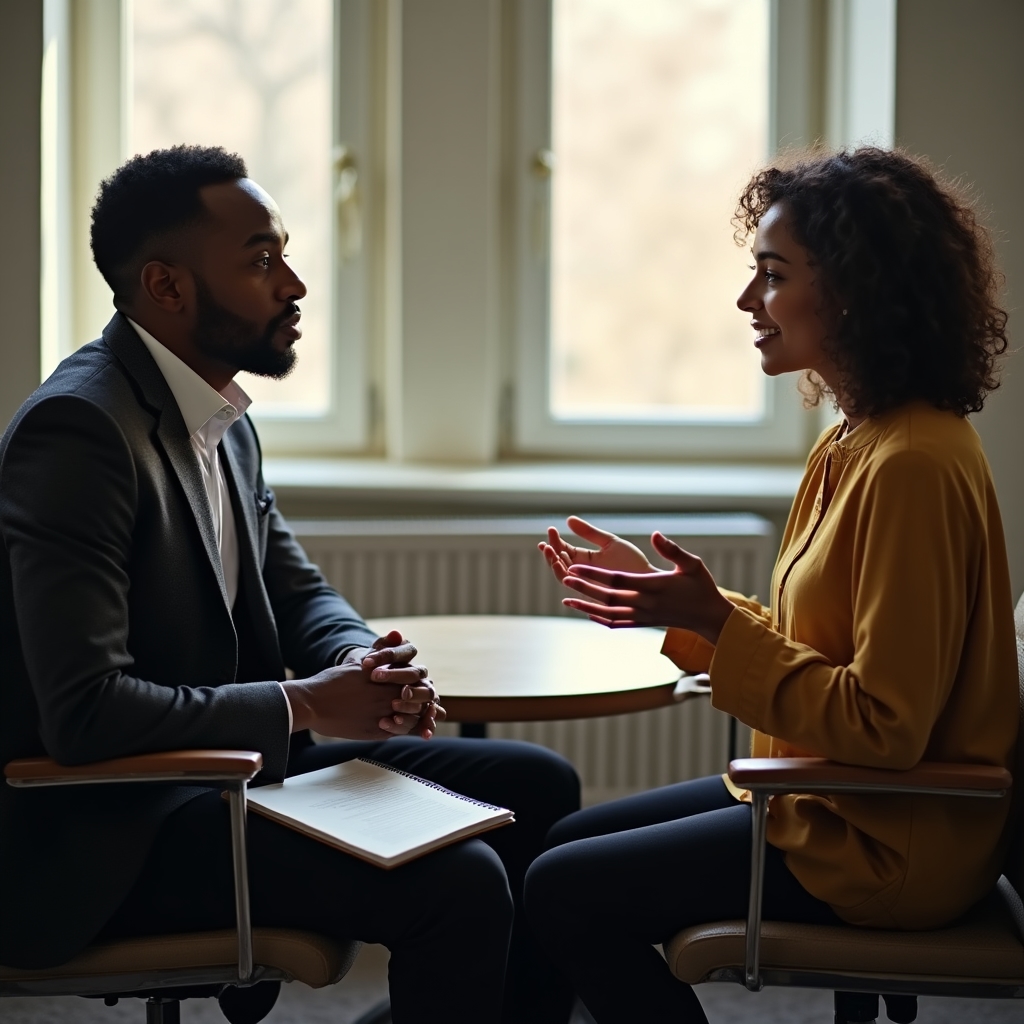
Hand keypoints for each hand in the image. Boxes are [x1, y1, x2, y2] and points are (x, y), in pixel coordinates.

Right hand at [285, 630, 444, 739]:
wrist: (313, 702)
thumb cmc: (334, 680)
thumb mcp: (360, 659)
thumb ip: (381, 648)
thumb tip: (398, 634)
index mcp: (388, 675)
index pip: (418, 678)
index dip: (423, 684)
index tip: (425, 688)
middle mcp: (389, 693)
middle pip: (421, 697)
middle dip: (426, 701)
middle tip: (431, 707)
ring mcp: (384, 713)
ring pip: (414, 716)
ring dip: (421, 718)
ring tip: (423, 720)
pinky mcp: (377, 731)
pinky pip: (401, 731)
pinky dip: (409, 729)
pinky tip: (407, 728)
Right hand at [538, 516, 654, 583]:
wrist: (649, 579)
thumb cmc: (633, 561)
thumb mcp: (609, 542)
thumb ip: (590, 532)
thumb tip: (568, 519)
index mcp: (586, 558)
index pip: (564, 549)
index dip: (555, 541)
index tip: (551, 529)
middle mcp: (583, 572)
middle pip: (559, 563)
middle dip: (550, 554)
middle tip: (546, 544)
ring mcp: (586, 583)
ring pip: (563, 576)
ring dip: (554, 565)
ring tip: (552, 552)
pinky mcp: (591, 594)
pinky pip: (574, 589)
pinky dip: (566, 579)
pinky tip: (564, 569)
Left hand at [561, 532, 735, 644]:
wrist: (709, 616)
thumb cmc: (701, 586)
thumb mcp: (692, 564)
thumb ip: (672, 550)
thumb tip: (655, 534)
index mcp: (654, 586)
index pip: (617, 580)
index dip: (595, 573)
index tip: (577, 566)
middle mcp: (645, 604)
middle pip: (608, 597)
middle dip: (585, 587)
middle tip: (564, 577)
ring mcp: (643, 616)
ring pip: (608, 613)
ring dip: (586, 605)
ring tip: (566, 599)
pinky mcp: (644, 623)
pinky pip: (617, 624)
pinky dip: (600, 619)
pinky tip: (587, 612)